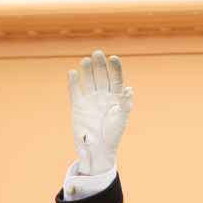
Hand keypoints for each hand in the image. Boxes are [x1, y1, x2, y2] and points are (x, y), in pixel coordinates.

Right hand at [68, 49, 132, 174]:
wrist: (98, 148)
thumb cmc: (113, 135)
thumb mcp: (121, 119)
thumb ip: (125, 104)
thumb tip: (129, 90)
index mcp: (116, 98)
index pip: (116, 79)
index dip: (115, 69)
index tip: (114, 58)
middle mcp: (103, 96)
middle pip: (101, 76)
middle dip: (100, 65)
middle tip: (97, 53)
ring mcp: (90, 99)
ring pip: (88, 80)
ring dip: (87, 70)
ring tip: (86, 60)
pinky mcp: (77, 105)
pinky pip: (75, 90)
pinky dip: (73, 82)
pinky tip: (73, 73)